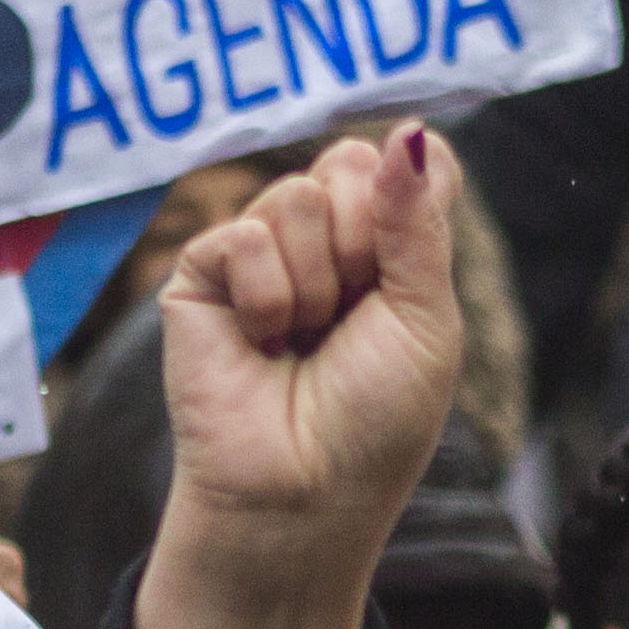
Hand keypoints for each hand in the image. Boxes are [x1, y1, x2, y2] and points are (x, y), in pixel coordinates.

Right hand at [132, 129, 463, 628]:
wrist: (301, 498)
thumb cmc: (371, 427)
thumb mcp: (426, 318)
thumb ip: (417, 220)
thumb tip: (408, 130)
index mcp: (387, 250)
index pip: (405, 165)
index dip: (408, 202)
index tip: (399, 275)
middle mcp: (325, 243)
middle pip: (350, 164)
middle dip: (363, 242)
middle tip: (348, 319)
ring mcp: (260, 256)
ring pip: (298, 195)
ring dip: (316, 283)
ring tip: (301, 343)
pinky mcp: (201, 277)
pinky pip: (244, 235)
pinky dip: (267, 297)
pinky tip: (261, 345)